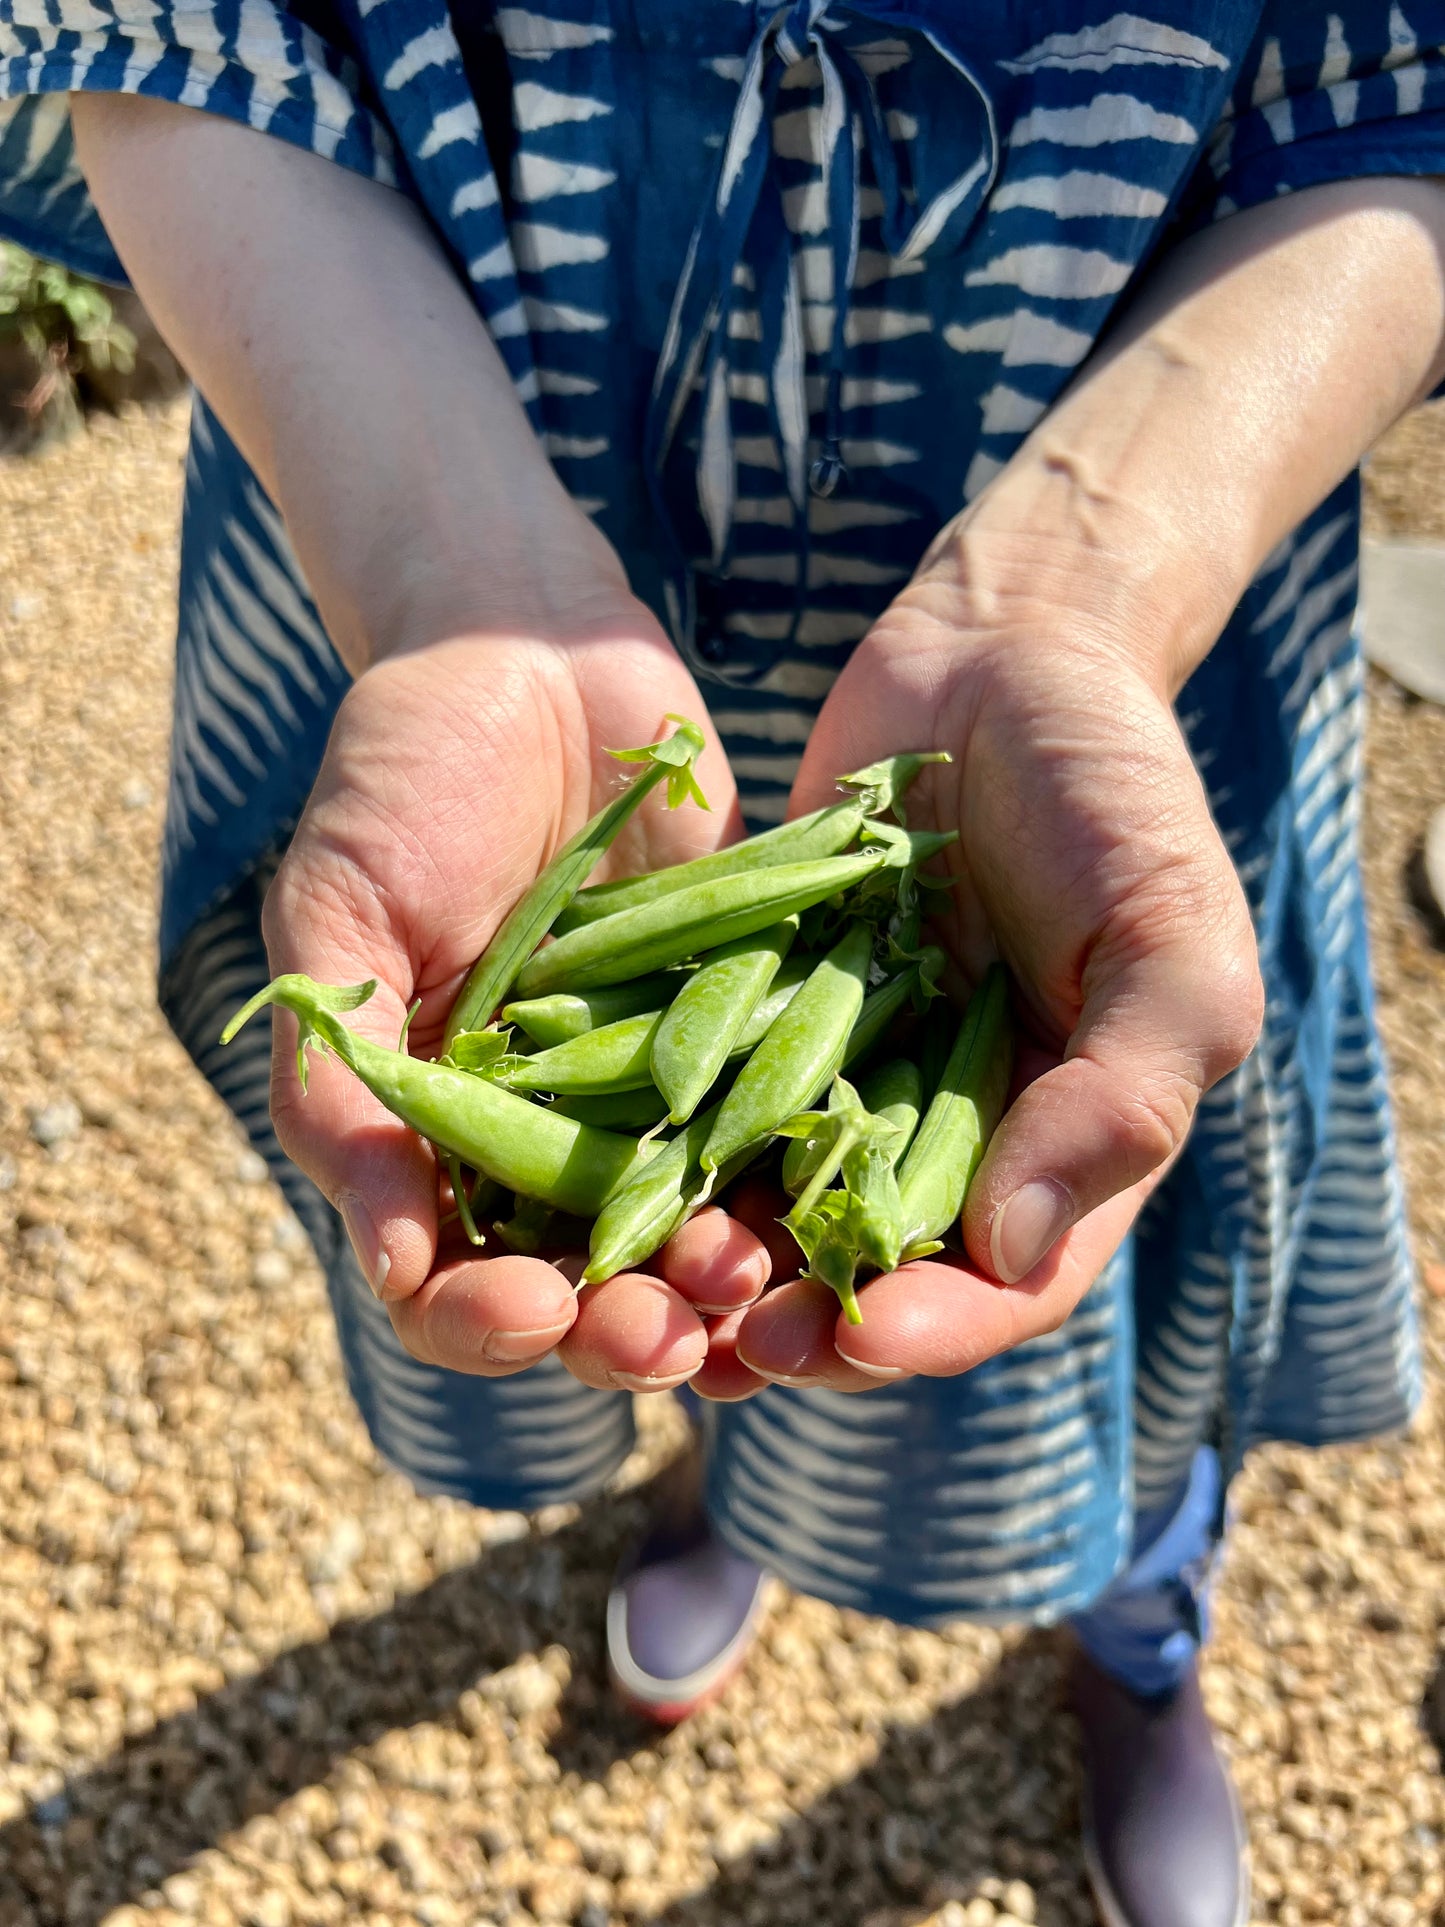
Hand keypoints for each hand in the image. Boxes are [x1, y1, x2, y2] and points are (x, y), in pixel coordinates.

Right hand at [261, 597, 773, 1388]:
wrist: (539, 650)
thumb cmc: (408, 773)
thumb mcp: (342, 911)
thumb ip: (344, 1075)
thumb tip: (388, 1258)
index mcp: (439, 1134)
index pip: (453, 1281)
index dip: (485, 1320)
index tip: (532, 1306)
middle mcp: (552, 1140)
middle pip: (589, 1289)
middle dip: (627, 1330)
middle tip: (671, 1334)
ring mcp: (660, 1096)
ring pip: (696, 1237)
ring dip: (725, 1288)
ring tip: (757, 1286)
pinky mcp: (755, 1038)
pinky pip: (785, 1134)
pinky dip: (807, 1185)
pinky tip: (836, 1210)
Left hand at [722, 511, 1262, 1395]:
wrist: (996, 656)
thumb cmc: (1113, 792)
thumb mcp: (1169, 939)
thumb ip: (1123, 1096)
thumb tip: (1011, 1245)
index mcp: (1059, 1146)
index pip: (1002, 1283)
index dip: (936, 1328)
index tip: (864, 1334)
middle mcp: (941, 1135)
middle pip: (866, 1275)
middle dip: (797, 1322)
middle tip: (731, 1339)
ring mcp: (838, 1080)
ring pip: (763, 1211)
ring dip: (706, 1258)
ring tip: (652, 1273)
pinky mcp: (751, 1016)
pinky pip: (694, 1100)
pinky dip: (649, 1145)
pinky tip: (592, 1172)